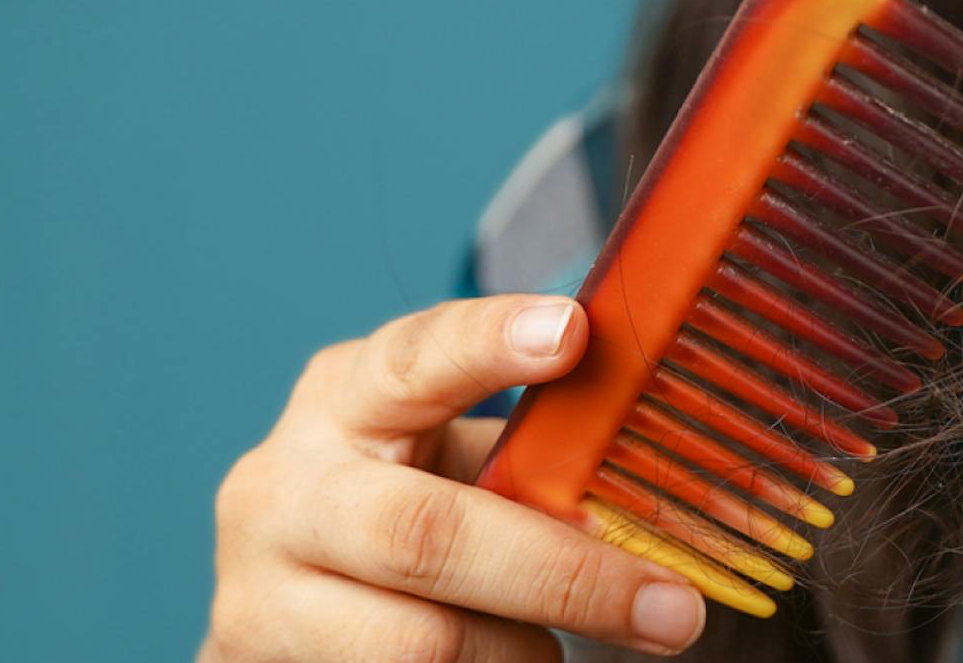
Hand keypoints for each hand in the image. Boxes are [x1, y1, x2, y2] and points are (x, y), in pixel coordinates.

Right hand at [201, 295, 710, 661]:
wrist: (276, 608)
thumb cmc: (397, 511)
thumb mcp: (447, 461)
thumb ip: (541, 462)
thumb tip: (705, 503)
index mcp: (342, 399)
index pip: (413, 358)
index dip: (489, 344)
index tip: (571, 332)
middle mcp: (286, 488)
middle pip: (426, 534)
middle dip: (562, 574)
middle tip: (673, 609)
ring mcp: (263, 592)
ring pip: (421, 645)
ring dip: (521, 653)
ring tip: (547, 648)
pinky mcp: (257, 661)